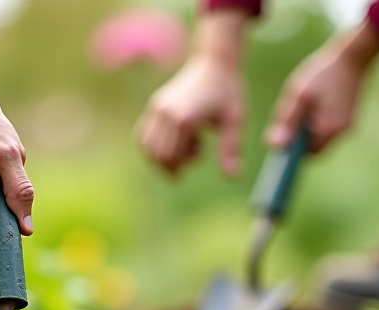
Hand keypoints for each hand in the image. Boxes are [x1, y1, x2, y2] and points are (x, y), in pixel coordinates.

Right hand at [138, 56, 243, 175]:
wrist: (215, 63)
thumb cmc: (228, 92)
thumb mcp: (234, 122)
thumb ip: (231, 149)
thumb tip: (233, 176)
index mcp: (183, 119)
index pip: (170, 157)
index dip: (181, 167)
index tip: (200, 158)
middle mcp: (165, 113)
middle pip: (156, 154)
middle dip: (172, 163)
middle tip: (196, 153)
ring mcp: (157, 107)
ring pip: (146, 145)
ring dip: (163, 154)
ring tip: (186, 146)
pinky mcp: (155, 104)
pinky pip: (144, 133)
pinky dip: (154, 144)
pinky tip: (175, 139)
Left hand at [266, 25, 378, 152]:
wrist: (353, 56)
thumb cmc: (323, 72)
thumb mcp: (299, 94)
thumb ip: (287, 121)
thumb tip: (275, 146)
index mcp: (327, 130)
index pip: (306, 154)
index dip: (293, 148)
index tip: (283, 134)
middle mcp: (341, 133)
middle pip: (314, 146)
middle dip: (301, 136)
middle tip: (294, 111)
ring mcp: (348, 126)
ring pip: (321, 137)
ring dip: (309, 127)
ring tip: (306, 102)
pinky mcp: (350, 118)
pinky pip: (330, 127)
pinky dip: (319, 120)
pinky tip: (317, 101)